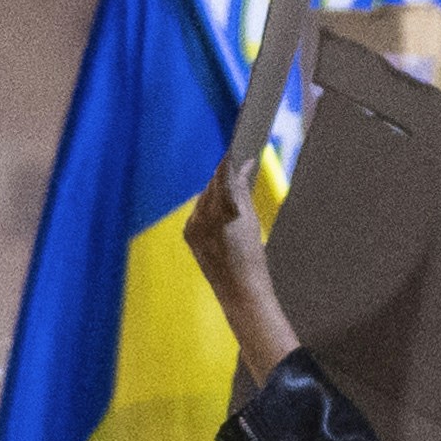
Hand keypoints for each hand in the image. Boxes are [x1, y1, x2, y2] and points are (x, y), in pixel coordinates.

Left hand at [182, 176, 294, 391]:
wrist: (240, 291)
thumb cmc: (253, 256)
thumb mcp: (252, 220)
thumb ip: (243, 190)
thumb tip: (243, 167)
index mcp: (224, 209)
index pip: (223, 174)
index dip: (230, 160)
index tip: (237, 150)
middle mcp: (204, 214)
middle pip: (212, 184)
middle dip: (224, 177)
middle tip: (238, 168)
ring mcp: (193, 224)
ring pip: (204, 197)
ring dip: (216, 192)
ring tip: (232, 192)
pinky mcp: (188, 234)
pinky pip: (197, 212)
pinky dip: (208, 207)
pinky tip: (221, 211)